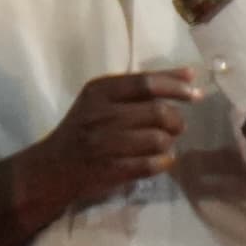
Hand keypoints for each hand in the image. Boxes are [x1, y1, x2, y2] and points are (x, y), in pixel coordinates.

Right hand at [0, 70, 194, 245]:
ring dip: (169, 143)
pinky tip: (160, 160)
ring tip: (163, 144)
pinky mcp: (109, 170)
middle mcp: (100, 115)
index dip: (176, 87)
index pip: (147, 83)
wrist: (51, 168)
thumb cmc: (82, 129)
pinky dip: (163, 162)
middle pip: (158, 112)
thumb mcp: (100, 100)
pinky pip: (151, 164)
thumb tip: (189, 75)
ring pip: (158, 139)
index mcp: (99, 92)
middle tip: (176, 126)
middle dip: (176, 120)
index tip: (195, 93)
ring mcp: (104, 144)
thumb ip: (139, 88)